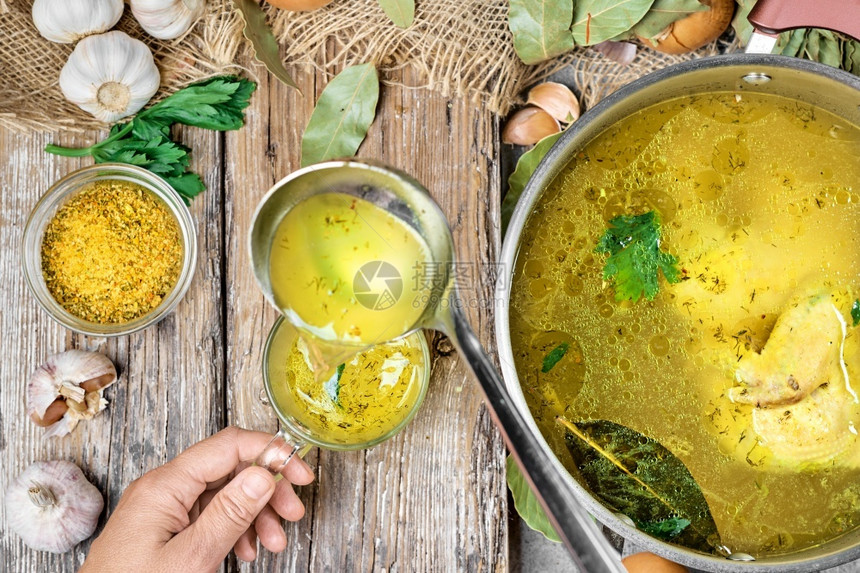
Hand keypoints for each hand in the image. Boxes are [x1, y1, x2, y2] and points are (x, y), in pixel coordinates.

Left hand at [81, 426, 314, 571]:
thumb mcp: (191, 557)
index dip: (271, 452)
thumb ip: (229, 513)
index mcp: (165, 485)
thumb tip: (263, 473)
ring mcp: (162, 507)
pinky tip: (245, 550)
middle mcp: (163, 488)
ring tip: (273, 542)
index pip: (228, 446)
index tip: (300, 472)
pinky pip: (207, 514)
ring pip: (222, 493)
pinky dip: (234, 527)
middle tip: (293, 513)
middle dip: (266, 489)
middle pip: (229, 468)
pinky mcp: (163, 527)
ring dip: (254, 513)